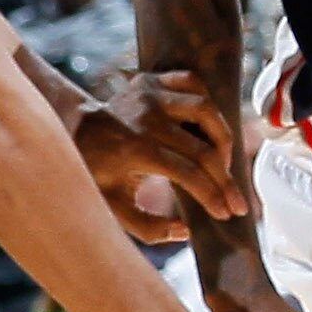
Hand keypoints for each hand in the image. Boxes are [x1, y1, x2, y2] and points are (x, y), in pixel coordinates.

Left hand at [75, 69, 244, 241]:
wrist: (74, 130)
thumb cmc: (97, 173)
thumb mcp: (114, 208)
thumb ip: (149, 228)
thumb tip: (186, 231)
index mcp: (136, 150)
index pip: (189, 174)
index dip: (212, 195)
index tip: (226, 213)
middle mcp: (146, 118)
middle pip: (203, 148)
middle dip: (225, 179)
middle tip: (238, 201)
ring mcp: (150, 94)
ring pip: (205, 109)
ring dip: (223, 137)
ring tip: (224, 163)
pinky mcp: (152, 79)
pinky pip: (192, 83)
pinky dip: (207, 101)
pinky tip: (209, 126)